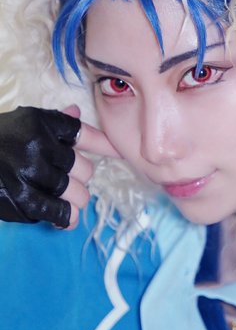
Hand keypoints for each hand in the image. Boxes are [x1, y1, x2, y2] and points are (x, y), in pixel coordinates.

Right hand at [0, 105, 118, 228]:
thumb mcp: (20, 123)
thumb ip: (51, 122)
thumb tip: (76, 110)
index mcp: (40, 123)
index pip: (84, 134)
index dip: (106, 146)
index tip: (120, 153)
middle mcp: (37, 145)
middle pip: (85, 170)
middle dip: (80, 178)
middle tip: (64, 179)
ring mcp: (30, 173)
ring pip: (79, 194)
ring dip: (75, 199)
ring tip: (63, 198)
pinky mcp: (22, 199)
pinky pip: (62, 213)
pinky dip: (67, 218)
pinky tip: (65, 218)